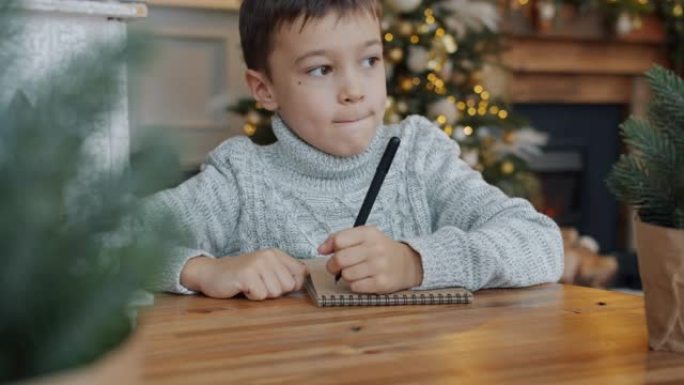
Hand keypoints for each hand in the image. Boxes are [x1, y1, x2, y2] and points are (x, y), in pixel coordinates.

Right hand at [180, 249, 307, 299]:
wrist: (210, 273)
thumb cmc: (240, 276)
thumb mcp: (265, 270)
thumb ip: (283, 273)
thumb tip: (304, 280)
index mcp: (275, 254)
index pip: (301, 273)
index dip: (292, 285)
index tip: (275, 284)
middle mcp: (268, 256)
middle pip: (289, 286)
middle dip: (274, 291)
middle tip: (257, 284)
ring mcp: (258, 264)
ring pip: (275, 292)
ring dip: (261, 294)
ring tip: (249, 285)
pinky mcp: (247, 274)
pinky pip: (261, 295)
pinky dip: (251, 297)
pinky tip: (242, 288)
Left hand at [318, 226, 422, 293]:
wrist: (407, 264)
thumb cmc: (379, 249)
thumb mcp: (363, 237)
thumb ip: (340, 239)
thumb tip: (321, 249)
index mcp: (369, 233)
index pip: (339, 240)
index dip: (330, 248)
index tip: (331, 253)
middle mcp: (375, 248)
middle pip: (340, 259)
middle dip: (333, 266)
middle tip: (337, 268)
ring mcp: (380, 266)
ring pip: (347, 275)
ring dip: (346, 276)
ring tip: (355, 273)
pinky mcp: (382, 283)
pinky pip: (356, 287)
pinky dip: (355, 285)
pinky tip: (363, 280)